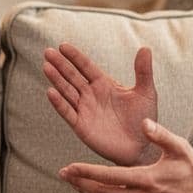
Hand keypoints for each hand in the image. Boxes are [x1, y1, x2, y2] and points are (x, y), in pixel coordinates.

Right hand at [44, 43, 157, 165]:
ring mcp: (85, 110)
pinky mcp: (81, 126)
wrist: (142, 147)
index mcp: (104, 84)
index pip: (86, 67)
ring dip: (56, 79)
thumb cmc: (144, 119)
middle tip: (48, 52)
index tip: (63, 46)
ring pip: (67, 92)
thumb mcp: (146, 92)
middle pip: (72, 76)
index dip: (75, 56)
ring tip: (46, 67)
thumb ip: (143, 71)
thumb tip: (145, 48)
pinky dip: (59, 103)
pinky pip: (67, 112)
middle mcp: (91, 95)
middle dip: (60, 64)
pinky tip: (50, 92)